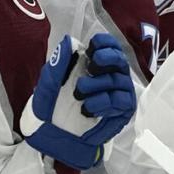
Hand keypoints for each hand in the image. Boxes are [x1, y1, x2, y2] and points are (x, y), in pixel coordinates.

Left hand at [20, 33, 136, 169]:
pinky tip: (88, 109)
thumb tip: (69, 41)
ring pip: (118, 80)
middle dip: (107, 59)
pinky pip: (120, 100)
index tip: (91, 50)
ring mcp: (119, 92)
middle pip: (119, 59)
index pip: (109, 45)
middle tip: (91, 66)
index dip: (103, 44)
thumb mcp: (50, 81)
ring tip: (79, 95)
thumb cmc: (53, 104)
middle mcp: (111, 75)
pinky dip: (103, 103)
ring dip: (96, 85)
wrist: (54, 132)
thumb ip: (59, 61)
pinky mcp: (123, 109)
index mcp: (94, 63)